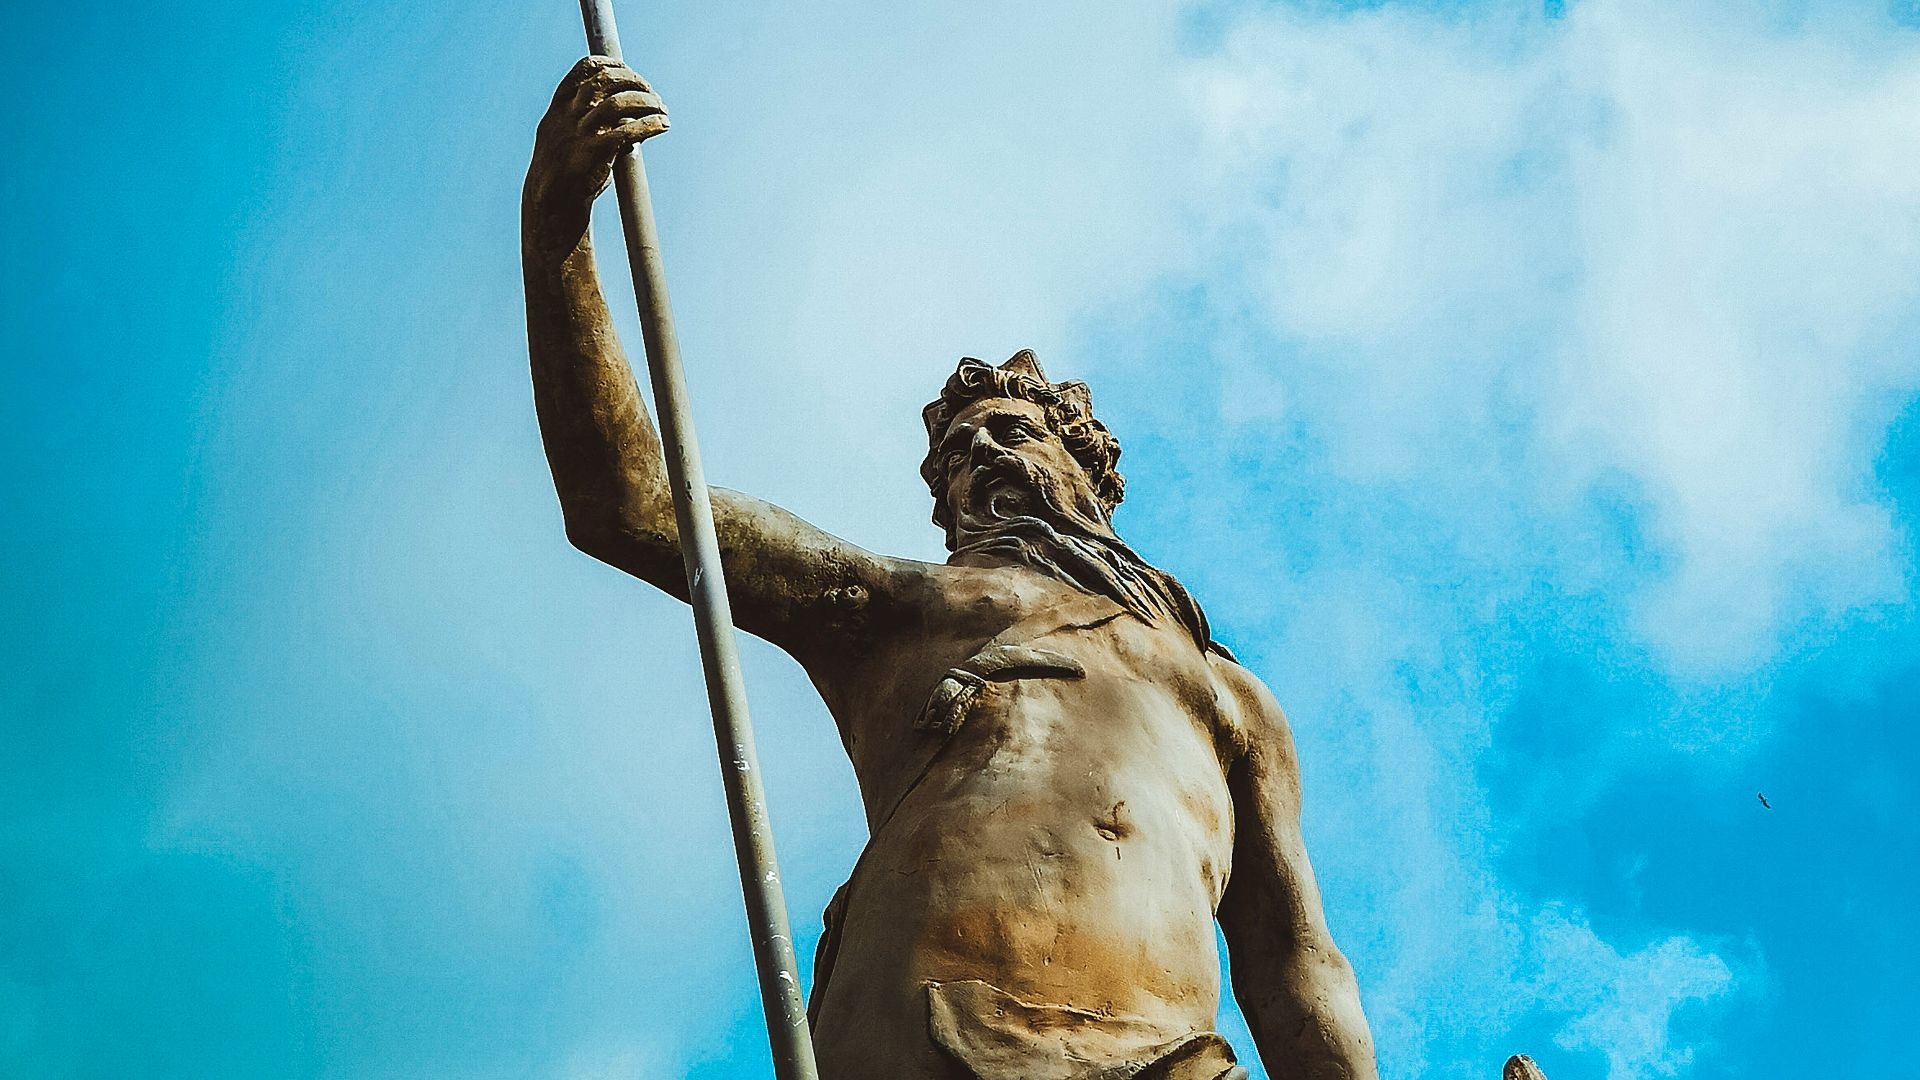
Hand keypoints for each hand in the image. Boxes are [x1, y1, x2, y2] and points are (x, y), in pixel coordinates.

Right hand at [525, 56, 668, 232]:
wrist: (553, 203)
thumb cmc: (566, 168)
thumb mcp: (567, 135)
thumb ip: (588, 117)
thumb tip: (625, 106)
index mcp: (560, 107)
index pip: (584, 69)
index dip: (610, 64)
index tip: (629, 70)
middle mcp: (569, 115)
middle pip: (605, 80)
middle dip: (634, 81)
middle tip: (653, 93)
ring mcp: (580, 133)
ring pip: (618, 102)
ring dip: (647, 101)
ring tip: (663, 108)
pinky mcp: (595, 153)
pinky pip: (628, 131)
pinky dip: (650, 124)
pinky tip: (663, 125)